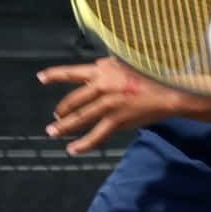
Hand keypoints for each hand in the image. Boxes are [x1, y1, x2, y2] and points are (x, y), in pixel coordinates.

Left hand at [40, 59, 185, 154]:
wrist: (170, 90)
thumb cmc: (152, 75)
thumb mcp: (128, 62)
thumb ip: (109, 69)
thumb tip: (97, 71)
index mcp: (103, 69)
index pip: (73, 72)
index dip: (55, 74)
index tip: (40, 77)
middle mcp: (101, 85)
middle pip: (73, 99)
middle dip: (61, 110)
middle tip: (55, 116)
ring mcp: (108, 104)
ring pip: (79, 118)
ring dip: (64, 127)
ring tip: (52, 132)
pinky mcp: (116, 120)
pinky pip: (96, 135)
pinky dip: (83, 144)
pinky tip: (73, 149)